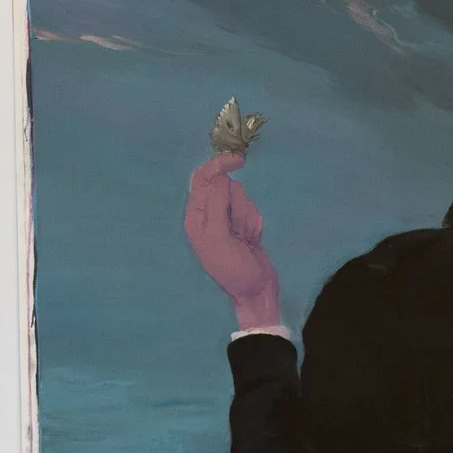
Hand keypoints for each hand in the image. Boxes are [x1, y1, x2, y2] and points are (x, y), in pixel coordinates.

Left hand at [183, 153, 281, 329]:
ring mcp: (226, 219)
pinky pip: (250, 210)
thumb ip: (218, 205)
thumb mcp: (220, 237)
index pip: (202, 180)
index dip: (218, 166)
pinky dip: (253, 223)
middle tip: (238, 228)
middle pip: (224, 186)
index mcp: (195, 217)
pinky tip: (251, 240)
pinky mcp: (242, 224)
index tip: (238, 160)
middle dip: (236, 203)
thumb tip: (220, 176)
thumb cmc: (233, 269)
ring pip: (240, 197)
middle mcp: (208, 214)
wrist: (256, 292)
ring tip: (245, 238)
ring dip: (246, 216)